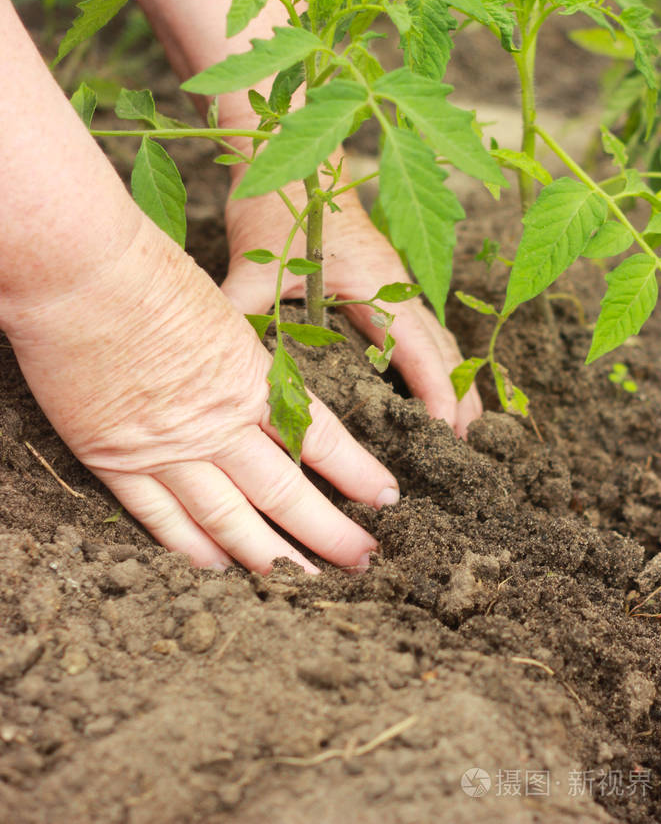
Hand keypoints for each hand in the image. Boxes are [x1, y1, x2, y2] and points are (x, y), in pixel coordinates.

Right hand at [6, 217, 398, 572]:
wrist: (78, 272)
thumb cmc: (146, 271)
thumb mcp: (217, 308)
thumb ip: (240, 358)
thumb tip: (260, 389)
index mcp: (250, 378)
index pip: (320, 439)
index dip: (357, 473)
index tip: (387, 497)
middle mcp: (216, 424)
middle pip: (285, 493)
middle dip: (331, 533)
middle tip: (365, 562)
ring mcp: (165, 448)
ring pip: (229, 519)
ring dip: (271, 559)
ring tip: (305, 585)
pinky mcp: (115, 459)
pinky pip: (161, 518)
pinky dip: (191, 549)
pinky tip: (217, 570)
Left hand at [222, 174, 482, 437]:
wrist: (285, 156)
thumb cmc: (274, 208)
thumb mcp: (255, 266)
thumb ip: (238, 310)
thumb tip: (206, 361)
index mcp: (377, 284)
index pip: (421, 350)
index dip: (438, 392)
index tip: (447, 431)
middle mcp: (395, 284)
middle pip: (442, 347)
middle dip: (458, 394)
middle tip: (465, 443)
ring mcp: (393, 280)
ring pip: (435, 336)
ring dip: (451, 376)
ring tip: (461, 423)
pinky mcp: (382, 277)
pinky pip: (418, 324)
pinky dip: (431, 357)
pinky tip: (424, 380)